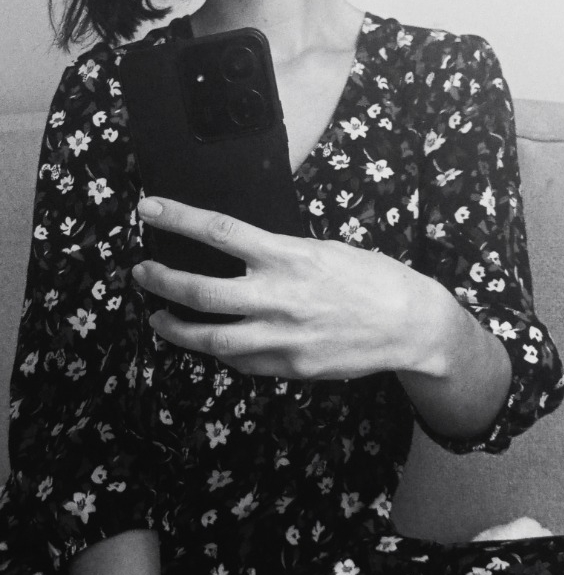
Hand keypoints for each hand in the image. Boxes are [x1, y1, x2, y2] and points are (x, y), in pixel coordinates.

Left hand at [132, 197, 449, 379]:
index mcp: (289, 256)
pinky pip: (241, 362)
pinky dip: (221, 351)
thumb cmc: (372, 278)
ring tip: (159, 318)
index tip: (149, 207)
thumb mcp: (324, 250)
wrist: (410, 324)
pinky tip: (213, 343)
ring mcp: (283, 337)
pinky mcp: (290, 367)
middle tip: (143, 273)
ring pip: (211, 339)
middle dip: (162, 281)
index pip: (219, 231)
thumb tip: (241, 255)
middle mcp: (279, 296)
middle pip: (200, 292)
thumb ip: (280, 255)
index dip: (178, 217)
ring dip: (176, 328)